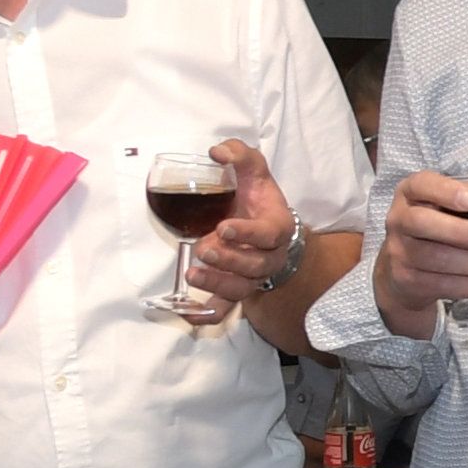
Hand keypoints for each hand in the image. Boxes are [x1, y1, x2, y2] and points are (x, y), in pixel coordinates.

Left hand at [184, 137, 294, 313]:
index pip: (268, 234)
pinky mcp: (238, 289)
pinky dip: (209, 314)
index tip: (224, 228)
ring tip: (192, 274)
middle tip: (203, 249)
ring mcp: (253, 276)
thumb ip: (239, 156)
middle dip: (228, 260)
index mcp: (277, 228)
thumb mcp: (254, 171)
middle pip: (254, 266)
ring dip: (217, 284)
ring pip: (241, 288)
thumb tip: (217, 152)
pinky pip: (227, 308)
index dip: (248, 234)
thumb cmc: (259, 199)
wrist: (268, 226)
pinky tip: (189, 314)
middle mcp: (269, 257)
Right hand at [370, 169, 467, 334]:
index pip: (423, 184)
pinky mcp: (405, 280)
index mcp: (412, 193)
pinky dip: (466, 285)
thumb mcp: (451, 208)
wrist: (401, 272)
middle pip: (423, 223)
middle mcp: (399, 219)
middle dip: (460, 232)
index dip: (446, 191)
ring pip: (435, 258)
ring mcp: (399, 251)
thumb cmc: (437, 229)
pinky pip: (438, 284)